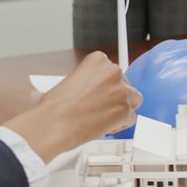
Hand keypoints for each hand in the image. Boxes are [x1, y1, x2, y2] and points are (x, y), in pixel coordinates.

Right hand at [3, 52, 140, 162]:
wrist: (53, 122)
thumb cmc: (54, 105)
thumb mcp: (69, 80)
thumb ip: (87, 80)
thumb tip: (87, 89)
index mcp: (98, 60)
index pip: (112, 71)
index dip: (106, 85)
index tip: (98, 93)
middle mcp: (112, 72)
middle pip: (126, 84)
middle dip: (116, 96)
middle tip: (100, 107)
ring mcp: (121, 91)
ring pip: (133, 101)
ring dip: (122, 109)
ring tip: (103, 117)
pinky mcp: (125, 111)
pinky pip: (131, 119)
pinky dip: (119, 125)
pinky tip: (103, 126)